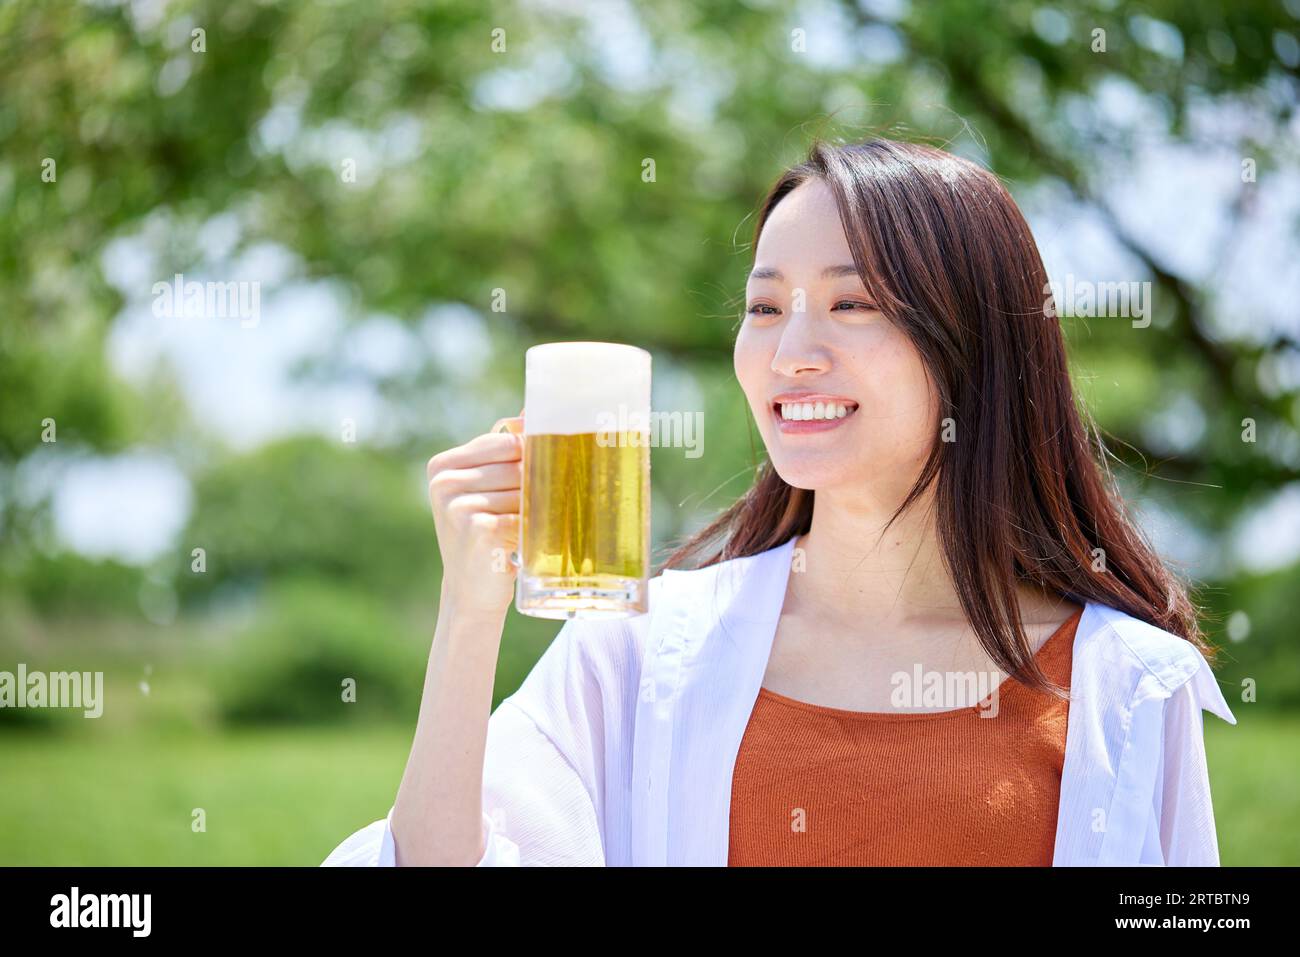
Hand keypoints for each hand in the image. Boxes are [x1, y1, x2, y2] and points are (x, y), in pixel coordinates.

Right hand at [427, 410, 523, 617]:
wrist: (471, 591)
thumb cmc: (487, 535)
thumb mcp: (488, 489)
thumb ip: (505, 452)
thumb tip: (530, 412)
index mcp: (443, 465)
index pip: (507, 441)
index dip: (533, 455)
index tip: (551, 467)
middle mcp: (445, 482)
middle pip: (518, 465)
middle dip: (538, 485)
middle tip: (538, 509)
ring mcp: (458, 505)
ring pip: (524, 491)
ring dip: (537, 510)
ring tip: (527, 529)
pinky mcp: (476, 528)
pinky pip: (524, 516)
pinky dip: (533, 529)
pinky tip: (523, 543)